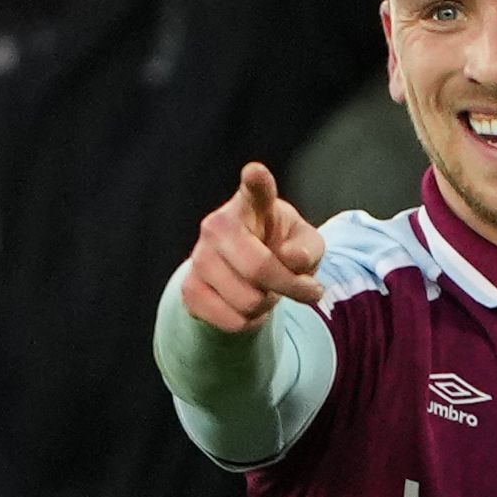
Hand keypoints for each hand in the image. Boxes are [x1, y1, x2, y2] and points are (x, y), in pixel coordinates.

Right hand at [178, 162, 323, 331]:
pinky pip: (232, 321)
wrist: (245, 276)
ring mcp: (198, 257)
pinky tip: (247, 308)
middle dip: (290, 287)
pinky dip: (249, 322)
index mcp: (251, 205)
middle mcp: (217, 225)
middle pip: (259, 268)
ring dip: (267, 306)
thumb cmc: (281, 249)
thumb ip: (307, 249)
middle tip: (307, 290)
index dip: (257, 182)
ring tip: (266, 292)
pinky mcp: (189, 289)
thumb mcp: (306, 245)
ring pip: (248, 301)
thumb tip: (291, 259)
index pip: (255, 190)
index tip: (255, 173)